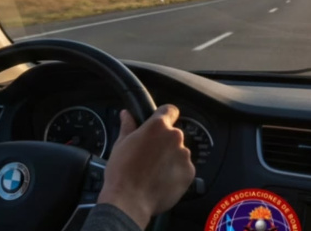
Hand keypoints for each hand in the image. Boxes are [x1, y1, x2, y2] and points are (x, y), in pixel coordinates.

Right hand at [97, 105, 194, 229]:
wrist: (130, 200)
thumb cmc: (122, 171)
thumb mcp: (121, 144)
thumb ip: (128, 126)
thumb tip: (126, 114)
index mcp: (157, 126)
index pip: (170, 110)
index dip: (165, 115)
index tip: (161, 121)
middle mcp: (174, 137)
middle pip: (173, 134)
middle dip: (164, 141)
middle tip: (149, 154)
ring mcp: (184, 156)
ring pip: (179, 151)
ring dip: (170, 157)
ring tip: (154, 170)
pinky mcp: (190, 173)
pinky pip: (184, 168)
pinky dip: (176, 172)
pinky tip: (161, 179)